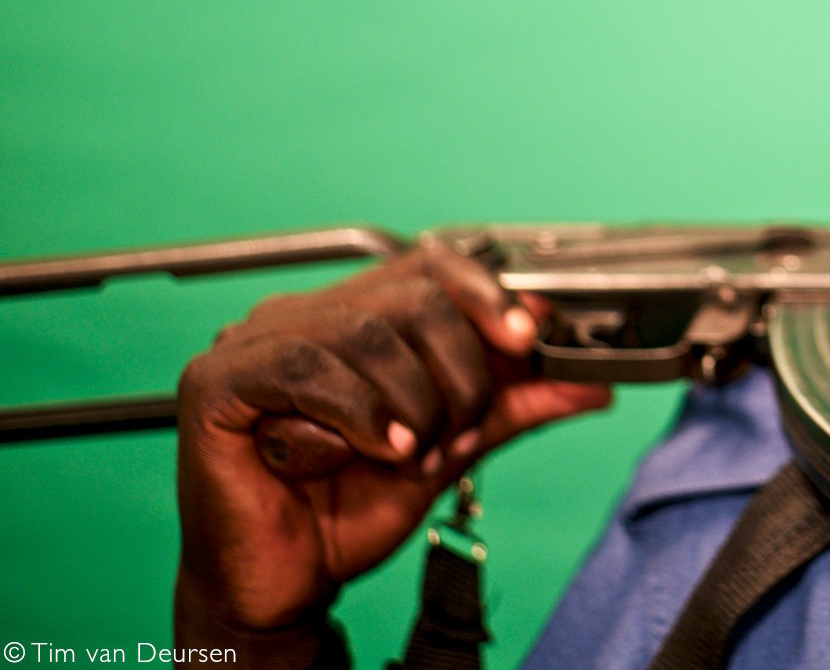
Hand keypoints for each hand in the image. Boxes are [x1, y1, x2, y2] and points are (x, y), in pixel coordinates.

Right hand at [173, 239, 610, 642]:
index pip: (430, 266)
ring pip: (365, 331)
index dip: (486, 293)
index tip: (525, 338)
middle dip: (456, 372)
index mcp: (355, 315)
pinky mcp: (218, 381)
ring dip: (409, 402)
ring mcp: (255, 342)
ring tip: (410, 454)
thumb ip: (514, 405)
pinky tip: (374, 448)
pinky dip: (356, 411)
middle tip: (455, 433)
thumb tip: (592, 380)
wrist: (286, 583)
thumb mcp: (452, 446)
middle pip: (412, 298)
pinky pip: (304, 367)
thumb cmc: (349, 509)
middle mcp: (305, 315)